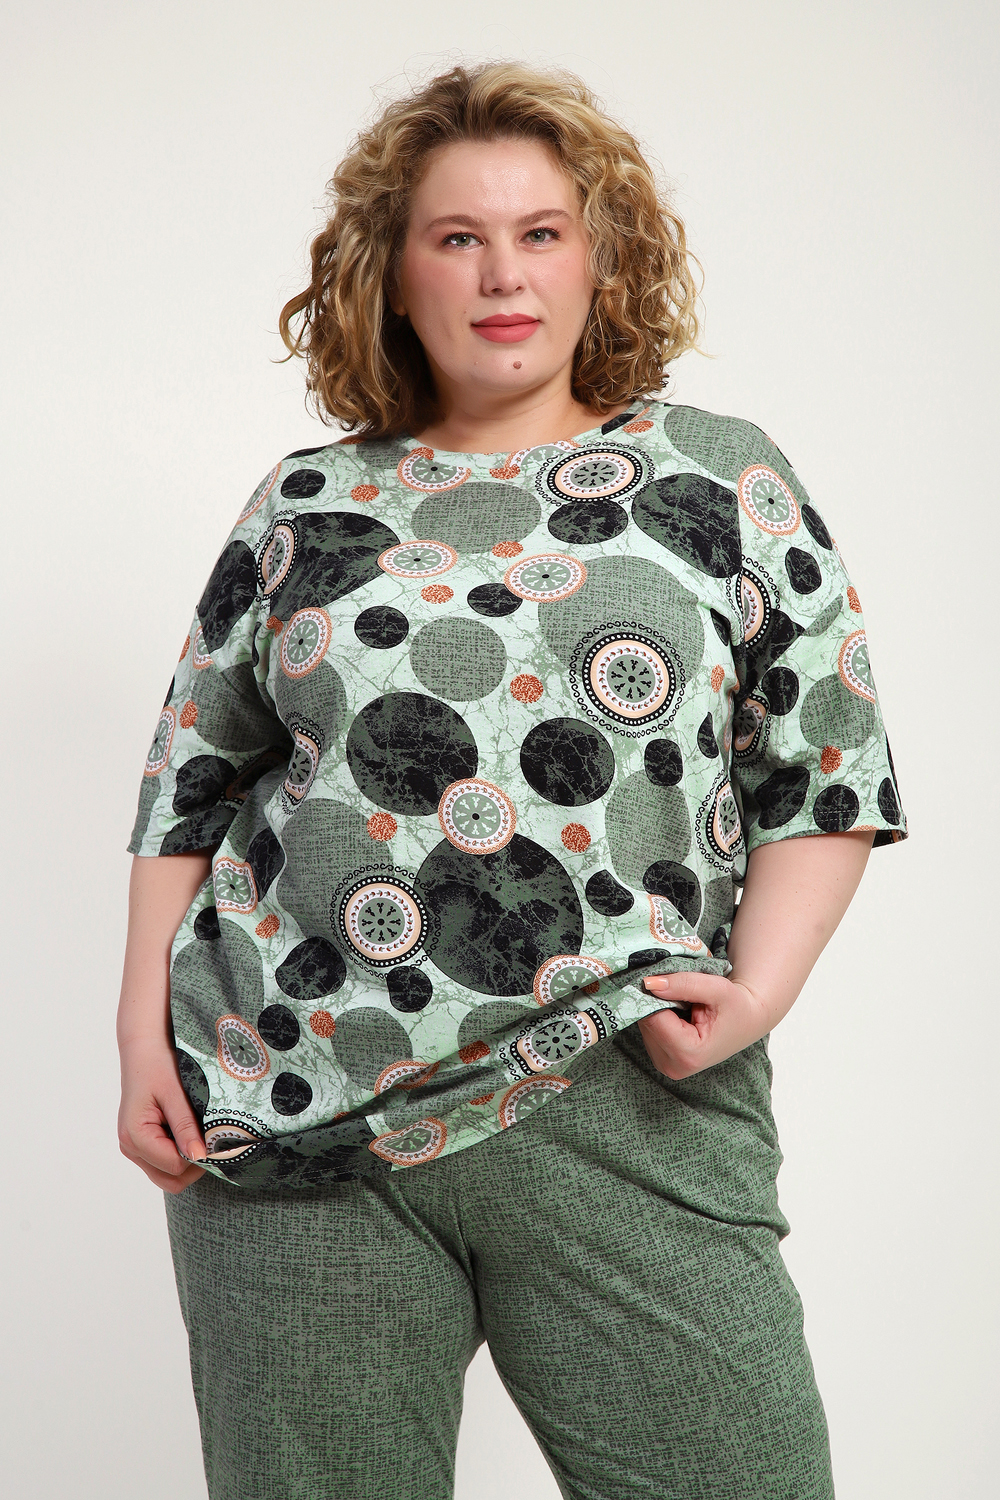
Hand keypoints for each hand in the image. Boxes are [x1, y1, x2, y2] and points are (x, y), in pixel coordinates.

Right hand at [118, 1036, 206, 1192]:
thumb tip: (198, 1156)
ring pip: (167, 1175)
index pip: (175, 1167)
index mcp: (134, 1135)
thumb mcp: (175, 1093)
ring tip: (197, 1132)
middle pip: (171, 1180)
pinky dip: (179, 1154)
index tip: (215, 1137)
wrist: (144, 1049)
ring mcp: (133, 1148)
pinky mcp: (140, 1144)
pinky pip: (163, 1163)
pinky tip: (187, 1131)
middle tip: (210, 1139)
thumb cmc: (158, 1065)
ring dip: (187, 1161)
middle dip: (194, 1166)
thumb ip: (185, 1126)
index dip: (199, 1156)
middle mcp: (129, 1147)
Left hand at [636, 972, 769, 1079]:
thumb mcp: (717, 988)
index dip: (659, 996)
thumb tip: (649, 983)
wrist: (746, 1022)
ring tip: (686, 1008)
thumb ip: (684, 984)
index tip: (674, 985)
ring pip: (645, 1026)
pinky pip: (649, 1031)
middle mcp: (672, 1066)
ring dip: (659, 1010)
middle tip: (685, 997)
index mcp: (688, 1054)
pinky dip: (660, 1018)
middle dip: (658, 1003)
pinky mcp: (661, 1060)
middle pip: (646, 1023)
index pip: (653, 1018)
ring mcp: (665, 1065)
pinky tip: (680, 1017)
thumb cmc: (736, 1006)